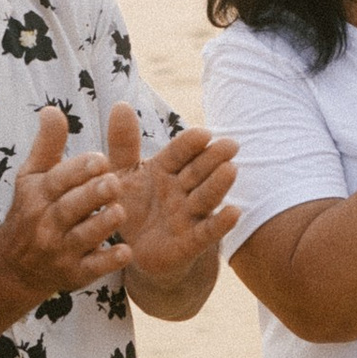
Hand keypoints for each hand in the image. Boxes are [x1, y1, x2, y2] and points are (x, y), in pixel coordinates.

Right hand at [0, 107, 129, 297]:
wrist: (15, 266)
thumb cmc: (32, 210)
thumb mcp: (33, 177)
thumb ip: (47, 145)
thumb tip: (52, 109)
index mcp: (39, 195)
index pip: (58, 180)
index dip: (79, 169)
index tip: (101, 158)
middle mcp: (47, 223)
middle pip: (70, 208)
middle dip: (92, 195)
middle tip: (114, 182)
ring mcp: (60, 250)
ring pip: (82, 237)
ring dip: (101, 225)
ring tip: (120, 211)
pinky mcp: (74, 274)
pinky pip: (91, 268)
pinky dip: (107, 261)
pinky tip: (126, 252)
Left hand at [105, 106, 240, 291]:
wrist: (135, 253)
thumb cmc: (131, 208)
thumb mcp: (121, 175)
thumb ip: (122, 144)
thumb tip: (121, 104)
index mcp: (165, 170)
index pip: (179, 153)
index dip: (190, 144)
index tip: (202, 134)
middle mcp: (181, 190)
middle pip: (199, 171)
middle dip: (213, 158)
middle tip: (230, 145)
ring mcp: (188, 216)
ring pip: (205, 197)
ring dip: (219, 185)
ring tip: (231, 170)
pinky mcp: (190, 243)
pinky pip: (206, 232)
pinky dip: (221, 223)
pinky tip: (235, 212)